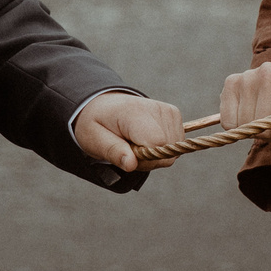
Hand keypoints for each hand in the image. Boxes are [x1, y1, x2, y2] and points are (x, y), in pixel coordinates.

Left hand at [72, 92, 187, 171]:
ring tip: (135, 144)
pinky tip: (146, 140)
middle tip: (127, 150)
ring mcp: (168, 111)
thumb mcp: (94, 140)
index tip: (126, 154)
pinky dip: (161, 148)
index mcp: (134, 112)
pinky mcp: (174, 114)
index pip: (157, 144)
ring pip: (173, 151)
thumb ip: (113, 152)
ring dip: (154, 155)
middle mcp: (156, 108)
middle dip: (148, 160)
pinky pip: (176, 145)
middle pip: (167, 151)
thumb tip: (131, 164)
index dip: (143, 159)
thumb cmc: (97, 124)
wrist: (104, 106)